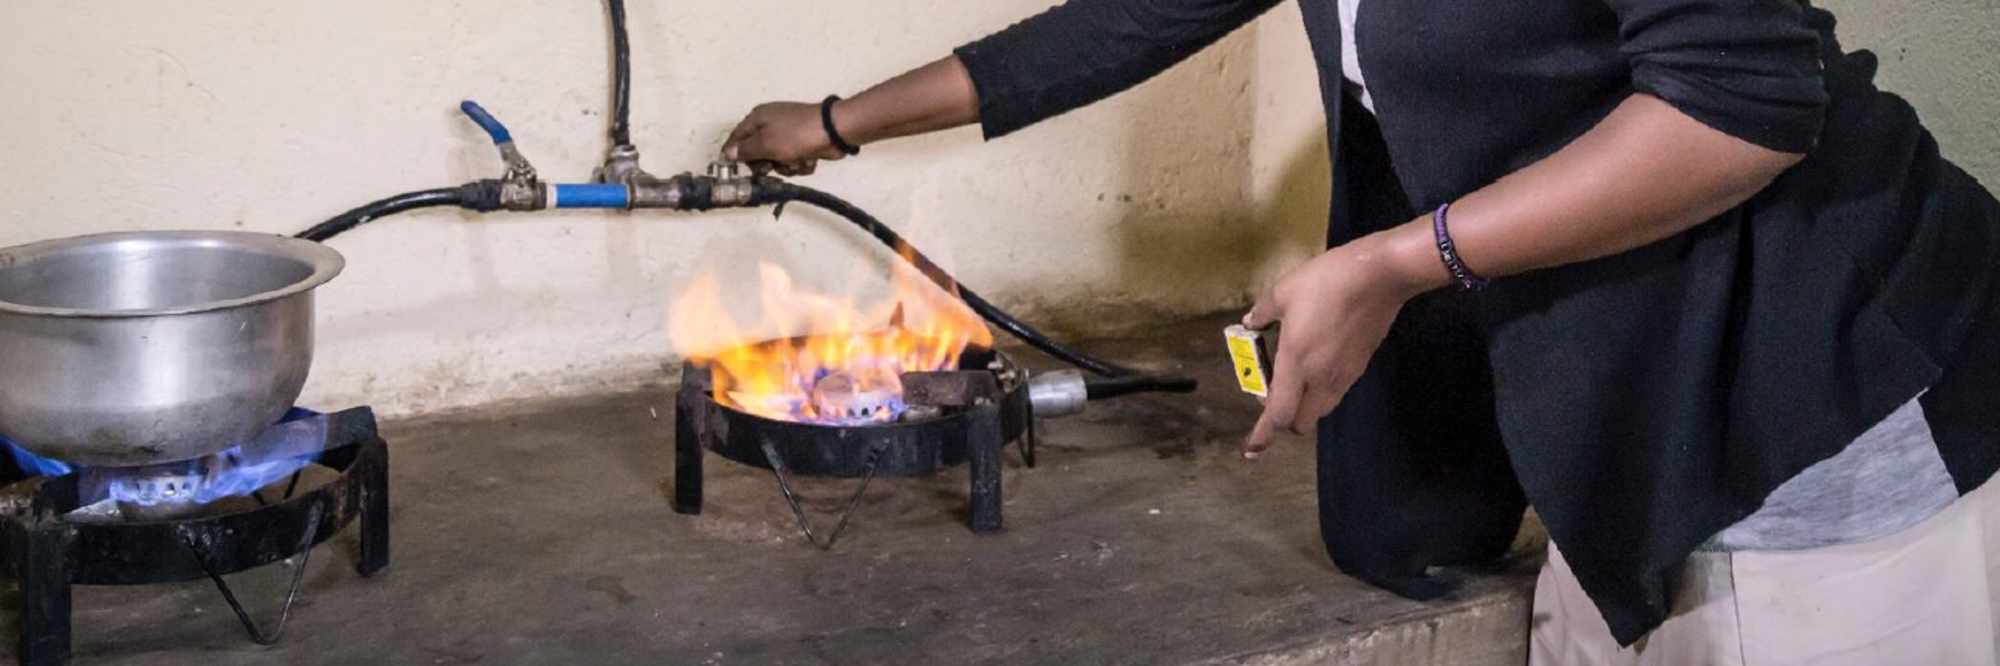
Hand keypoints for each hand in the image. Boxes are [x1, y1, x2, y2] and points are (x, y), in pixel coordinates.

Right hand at [722, 101, 849, 175]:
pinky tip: (808, 159)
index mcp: (758, 118)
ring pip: (777, 160)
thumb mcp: (765, 144)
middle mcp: (771, 124)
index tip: (732, 169)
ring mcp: (788, 134)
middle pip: (757, 152)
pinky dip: (800, 163)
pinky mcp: (802, 144)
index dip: (733, 154)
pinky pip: (794, 160)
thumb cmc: (797, 134)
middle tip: (771, 166)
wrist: (833, 132)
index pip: (736, 137)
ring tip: (796, 160)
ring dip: (787, 166)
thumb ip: (745, 150)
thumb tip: (728, 153)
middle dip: (766, 163)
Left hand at [1241, 234, 1433, 457]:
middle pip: (1302, 422)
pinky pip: (1335, 391)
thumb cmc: (1326, 282)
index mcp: (1297, 364)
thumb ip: (1263, 312)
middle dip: (1286, 420)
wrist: (1380, 276)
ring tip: (1295, 375)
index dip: (1263, 436)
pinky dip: (1322, 388)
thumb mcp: (1284, 292)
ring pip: (1321, 409)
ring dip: (1305, 405)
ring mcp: (1345, 375)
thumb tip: (1250, 322)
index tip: (1253, 450)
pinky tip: (1318, 360)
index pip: (1279, 414)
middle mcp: (1321, 378)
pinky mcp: (1361, 365)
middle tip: (1275, 393)